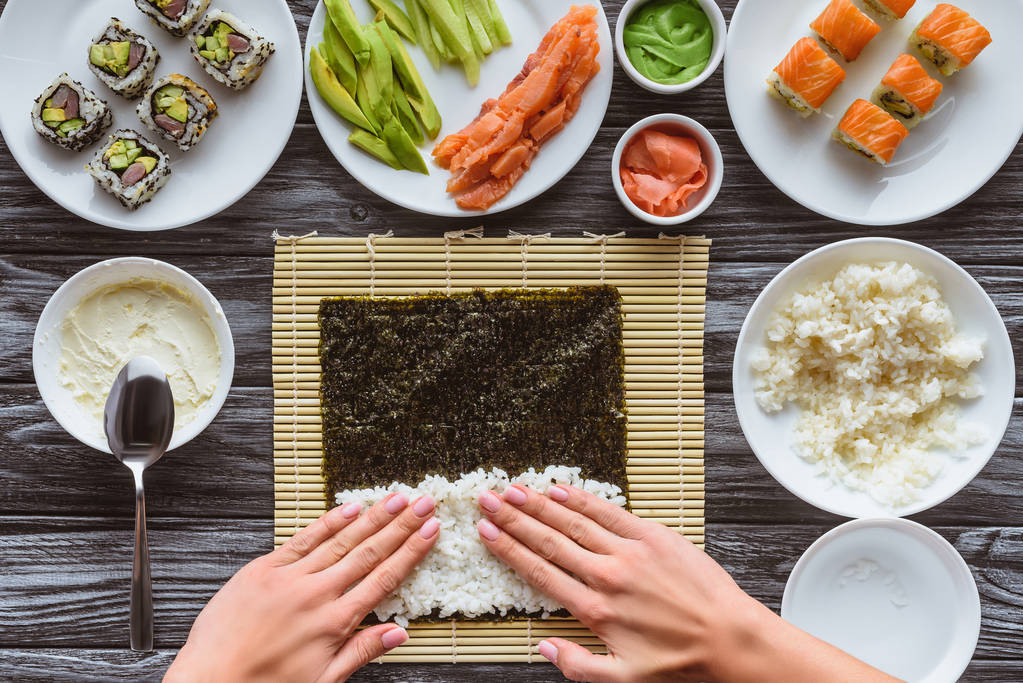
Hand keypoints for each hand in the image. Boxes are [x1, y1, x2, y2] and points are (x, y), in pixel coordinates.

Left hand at [165, 492, 439, 682]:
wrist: (209, 682)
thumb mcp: (322, 681)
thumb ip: (362, 651)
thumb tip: (400, 633)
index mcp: (334, 623)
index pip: (384, 578)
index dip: (411, 551)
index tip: (430, 531)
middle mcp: (316, 595)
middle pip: (368, 552)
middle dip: (400, 526)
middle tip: (423, 503)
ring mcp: (289, 578)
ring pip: (340, 540)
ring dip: (372, 517)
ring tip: (396, 499)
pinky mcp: (263, 569)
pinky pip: (302, 539)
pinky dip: (327, 522)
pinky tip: (348, 508)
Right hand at [476, 485, 900, 682]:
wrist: (732, 640)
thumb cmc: (681, 664)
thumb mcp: (623, 680)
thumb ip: (578, 666)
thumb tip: (542, 648)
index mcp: (596, 610)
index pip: (540, 571)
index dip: (509, 549)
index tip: (485, 532)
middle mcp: (607, 575)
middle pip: (549, 540)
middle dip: (514, 518)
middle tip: (488, 499)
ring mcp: (631, 552)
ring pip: (575, 521)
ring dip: (541, 503)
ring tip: (514, 488)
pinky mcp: (655, 536)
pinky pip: (611, 512)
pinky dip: (583, 499)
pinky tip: (562, 489)